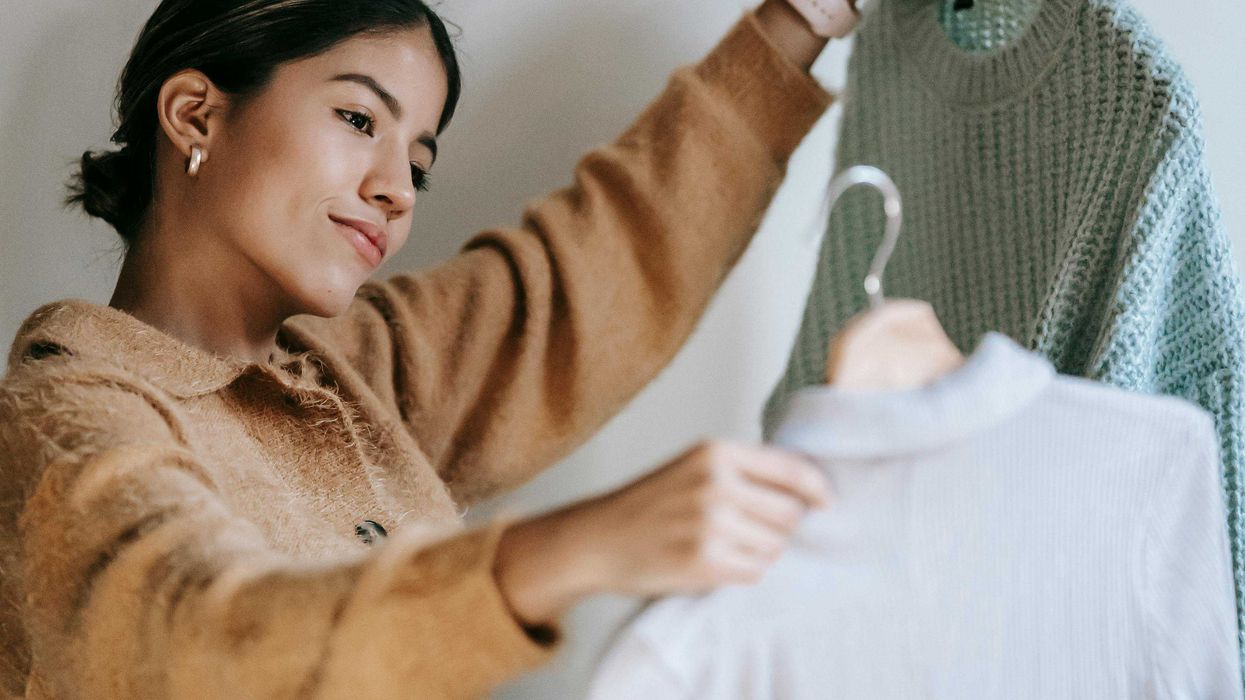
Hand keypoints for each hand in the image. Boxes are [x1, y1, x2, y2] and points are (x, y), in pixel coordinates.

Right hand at [494, 440, 831, 624]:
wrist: (597, 539)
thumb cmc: (648, 504)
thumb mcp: (691, 466)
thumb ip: (742, 469)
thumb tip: (806, 485)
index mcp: (716, 452)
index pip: (792, 471)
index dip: (817, 491)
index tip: (827, 503)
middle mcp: (716, 483)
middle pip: (789, 513)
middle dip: (779, 525)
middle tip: (750, 530)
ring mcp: (711, 524)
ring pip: (775, 545)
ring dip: (761, 551)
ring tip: (727, 545)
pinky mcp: (705, 561)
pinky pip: (755, 571)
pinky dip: (743, 571)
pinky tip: (717, 562)